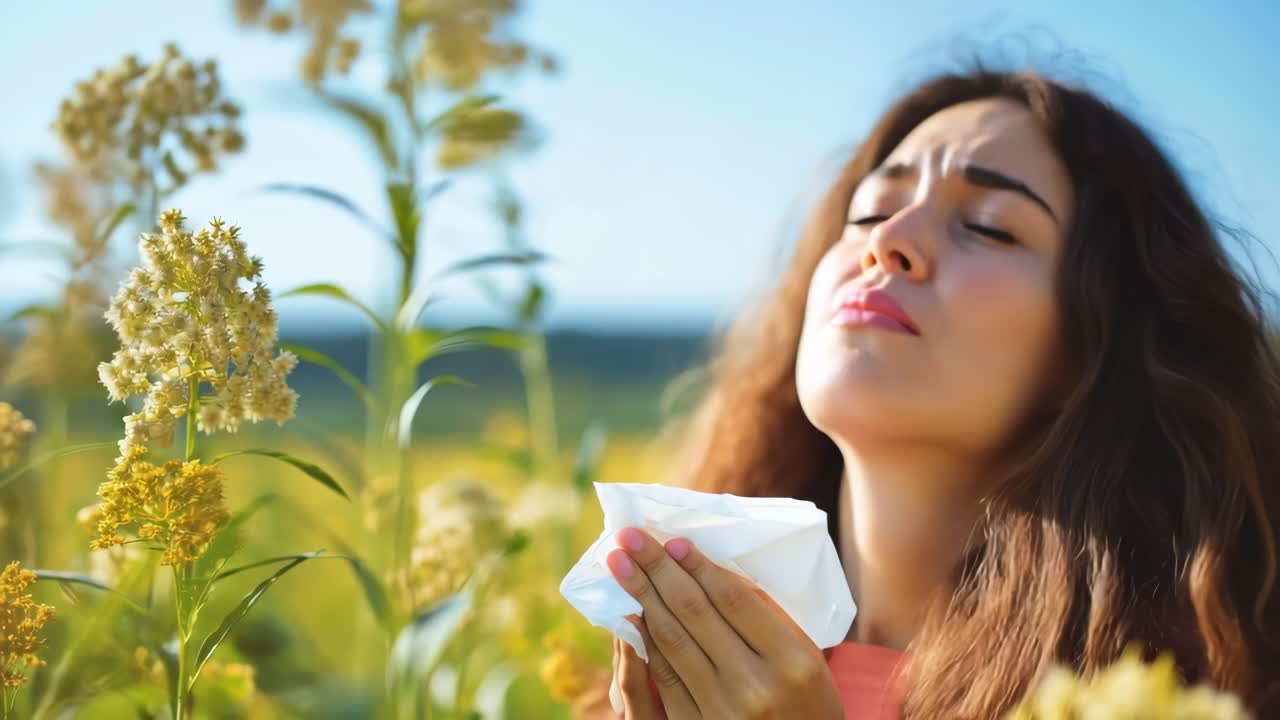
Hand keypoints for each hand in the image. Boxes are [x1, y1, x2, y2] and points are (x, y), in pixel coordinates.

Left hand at [605, 527, 844, 718]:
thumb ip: (765, 615)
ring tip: (619, 564)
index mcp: (793, 660)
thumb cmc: (808, 701)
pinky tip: (629, 612)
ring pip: (672, 640)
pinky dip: (644, 639)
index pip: (733, 599)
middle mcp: (756, 685)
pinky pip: (663, 676)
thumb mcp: (807, 657)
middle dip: (657, 568)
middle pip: (695, 613)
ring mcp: (723, 710)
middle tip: (629, 537)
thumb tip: (711, 568)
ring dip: (640, 596)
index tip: (671, 540)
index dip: (698, 566)